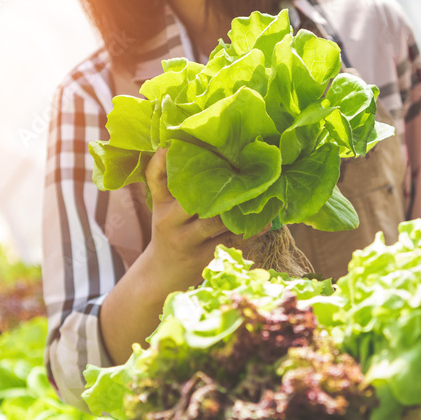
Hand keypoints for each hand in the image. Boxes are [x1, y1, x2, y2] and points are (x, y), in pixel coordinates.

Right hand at [143, 149, 248, 291]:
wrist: (160, 275)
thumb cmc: (169, 233)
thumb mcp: (163, 209)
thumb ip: (173, 186)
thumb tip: (197, 153)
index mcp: (161, 204)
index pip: (155, 178)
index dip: (160, 161)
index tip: (170, 144)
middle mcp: (169, 221)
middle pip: (192, 198)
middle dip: (215, 183)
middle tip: (240, 165)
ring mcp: (186, 240)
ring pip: (215, 220)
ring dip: (238, 207)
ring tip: (259, 192)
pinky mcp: (202, 257)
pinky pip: (230, 240)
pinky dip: (250, 231)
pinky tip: (265, 222)